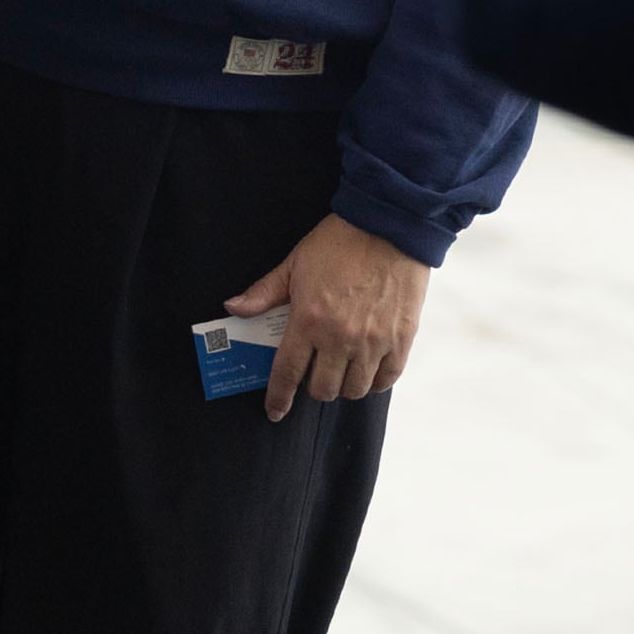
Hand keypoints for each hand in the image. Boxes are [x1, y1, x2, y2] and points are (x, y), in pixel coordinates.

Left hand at [226, 212, 429, 422]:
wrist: (389, 224)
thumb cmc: (340, 241)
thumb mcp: (296, 262)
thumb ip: (265, 292)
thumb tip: (233, 307)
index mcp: (309, 320)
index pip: (287, 373)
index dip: (278, 397)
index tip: (275, 410)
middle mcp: (339, 338)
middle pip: (322, 389)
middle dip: (313, 387)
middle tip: (315, 371)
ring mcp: (373, 342)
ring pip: (354, 390)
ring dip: (344, 385)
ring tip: (342, 369)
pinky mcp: (401, 339)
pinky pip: (386, 379)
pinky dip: (375, 380)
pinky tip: (369, 368)